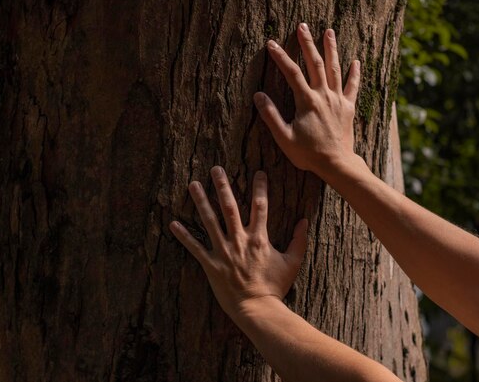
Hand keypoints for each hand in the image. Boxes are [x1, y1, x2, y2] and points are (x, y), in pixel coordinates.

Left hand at [169, 166, 308, 317]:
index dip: (260, 188)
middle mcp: (240, 240)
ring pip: (210, 221)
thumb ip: (299, 240)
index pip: (261, 206)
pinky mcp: (211, 265)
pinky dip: (184, 236)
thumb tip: (305, 221)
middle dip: (223, 186)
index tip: (258, 172)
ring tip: (192, 184)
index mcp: (259, 238)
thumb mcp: (292, 262)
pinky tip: (173, 224)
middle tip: (215, 169)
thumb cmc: (275, 286)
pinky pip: (195, 248)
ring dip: (201, 202)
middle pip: (230, 207)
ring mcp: (224, 252)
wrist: (258, 309)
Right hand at [254, 24, 360, 175]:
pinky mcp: (348, 108)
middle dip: (307, 43)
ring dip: (331, 49)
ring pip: (335, 69)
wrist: (336, 164)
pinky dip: (354, 73)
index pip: (292, 73)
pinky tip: (355, 61)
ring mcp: (338, 100)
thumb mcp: (284, 138)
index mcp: (307, 101)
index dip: (280, 57)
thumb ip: (271, 116)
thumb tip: (258, 96)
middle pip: (315, 64)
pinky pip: (352, 87)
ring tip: (329, 31)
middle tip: (302, 26)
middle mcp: (324, 95)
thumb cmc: (308, 154)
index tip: (271, 44)